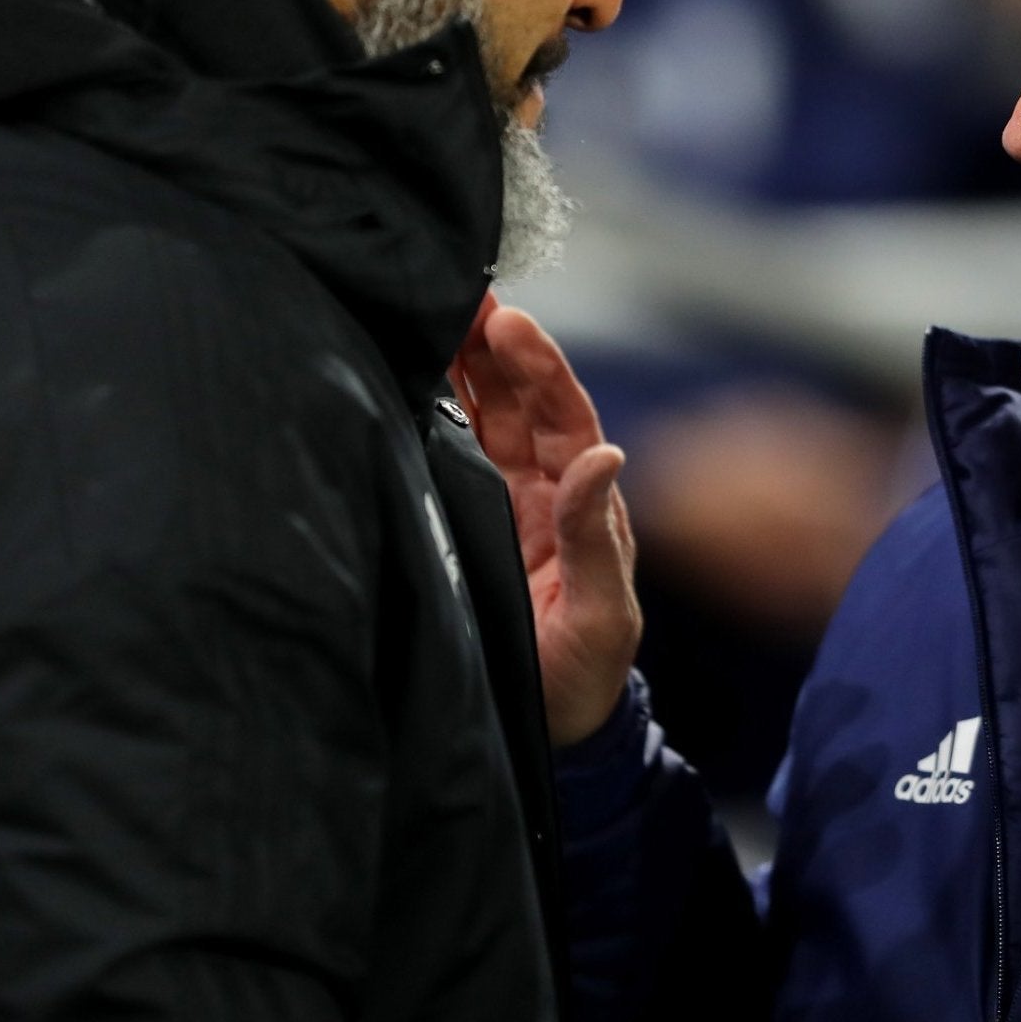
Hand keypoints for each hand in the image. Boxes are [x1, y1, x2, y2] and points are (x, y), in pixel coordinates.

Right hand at [452, 294, 640, 745]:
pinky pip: (457, 452)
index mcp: (581, 505)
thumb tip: (606, 454)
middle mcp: (544, 492)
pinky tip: (414, 372)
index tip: (508, 318)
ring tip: (435, 308)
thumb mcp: (601, 615)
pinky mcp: (468, 522)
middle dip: (496, 343)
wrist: (553, 733)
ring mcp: (506, 503)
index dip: (538, 365)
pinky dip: (441, 407)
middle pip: (520, 401)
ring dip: (466, 363)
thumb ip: (595, 539)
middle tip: (460, 287)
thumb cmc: (584, 679)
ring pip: (487, 415)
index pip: (562, 417)